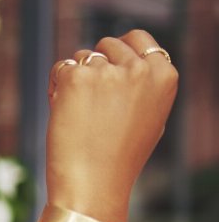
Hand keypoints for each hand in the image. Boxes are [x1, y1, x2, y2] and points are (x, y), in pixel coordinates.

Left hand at [46, 29, 177, 221]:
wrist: (95, 183)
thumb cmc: (119, 156)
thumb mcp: (149, 116)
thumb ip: (143, 84)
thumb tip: (128, 60)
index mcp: (164, 76)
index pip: (139, 38)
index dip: (120, 50)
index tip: (110, 66)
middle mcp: (139, 69)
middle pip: (107, 45)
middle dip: (96, 65)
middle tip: (93, 101)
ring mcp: (108, 72)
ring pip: (82, 57)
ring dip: (76, 78)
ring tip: (81, 113)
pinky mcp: (77, 78)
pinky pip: (61, 68)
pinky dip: (57, 86)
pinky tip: (64, 111)